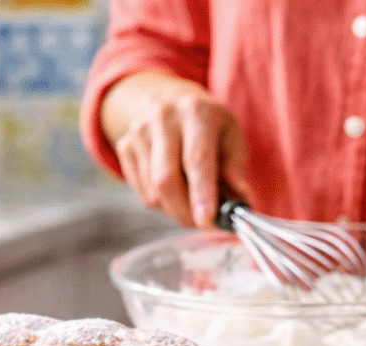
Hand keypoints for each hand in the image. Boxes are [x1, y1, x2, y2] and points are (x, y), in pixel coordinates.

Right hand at [101, 72, 252, 227]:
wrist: (171, 101)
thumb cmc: (209, 125)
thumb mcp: (232, 137)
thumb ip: (236, 169)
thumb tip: (239, 199)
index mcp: (197, 111)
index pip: (196, 159)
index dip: (201, 193)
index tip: (207, 221)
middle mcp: (164, 117)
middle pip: (166, 179)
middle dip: (185, 211)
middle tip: (202, 225)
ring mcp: (139, 131)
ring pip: (153, 190)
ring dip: (174, 209)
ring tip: (192, 203)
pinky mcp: (125, 145)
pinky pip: (141, 190)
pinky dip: (159, 201)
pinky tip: (173, 188)